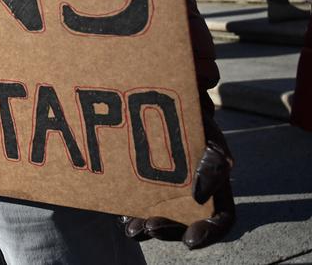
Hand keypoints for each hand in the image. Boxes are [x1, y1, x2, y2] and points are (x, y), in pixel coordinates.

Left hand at [121, 111, 234, 248]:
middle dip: (169, 230)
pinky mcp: (146, 188)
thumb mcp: (203, 126)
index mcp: (216, 185)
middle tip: (150, 227)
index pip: (222, 219)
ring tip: (132, 229)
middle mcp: (195, 195)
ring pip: (163, 220)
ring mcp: (170, 193)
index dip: (209, 232)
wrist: (159, 104)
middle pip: (187, 225)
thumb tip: (223, 143)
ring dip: (148, 227)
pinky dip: (131, 216)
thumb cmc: (187, 116)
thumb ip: (210, 135)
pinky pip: (141, 208)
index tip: (190, 239)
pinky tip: (121, 219)